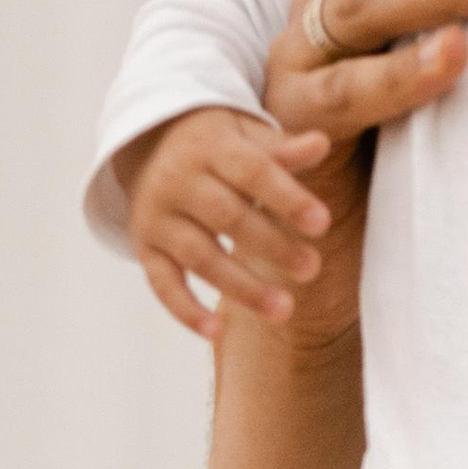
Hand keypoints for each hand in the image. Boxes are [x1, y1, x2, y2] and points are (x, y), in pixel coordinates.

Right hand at [121, 106, 336, 335]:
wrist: (148, 145)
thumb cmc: (217, 145)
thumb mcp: (247, 136)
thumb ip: (283, 149)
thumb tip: (320, 144)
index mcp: (211, 147)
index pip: (253, 172)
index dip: (287, 198)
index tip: (322, 224)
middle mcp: (178, 180)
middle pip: (227, 217)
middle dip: (271, 245)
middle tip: (311, 269)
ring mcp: (158, 216)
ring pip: (199, 255)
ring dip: (241, 286)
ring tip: (283, 309)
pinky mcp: (145, 247)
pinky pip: (162, 283)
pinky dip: (185, 310)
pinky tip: (216, 332)